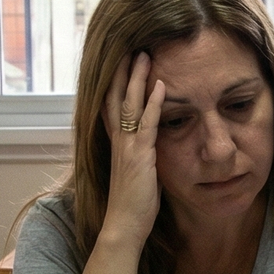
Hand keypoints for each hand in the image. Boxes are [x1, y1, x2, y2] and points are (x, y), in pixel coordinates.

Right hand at [100, 52, 166, 244]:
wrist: (123, 227)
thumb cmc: (133, 205)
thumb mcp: (137, 173)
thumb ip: (141, 155)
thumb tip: (151, 145)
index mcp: (117, 145)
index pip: (112, 106)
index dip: (114, 84)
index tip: (120, 62)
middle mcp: (118, 142)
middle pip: (114, 98)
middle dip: (121, 72)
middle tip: (129, 47)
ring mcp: (127, 148)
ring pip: (128, 105)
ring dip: (136, 79)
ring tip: (143, 55)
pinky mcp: (139, 157)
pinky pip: (146, 125)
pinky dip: (153, 104)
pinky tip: (161, 85)